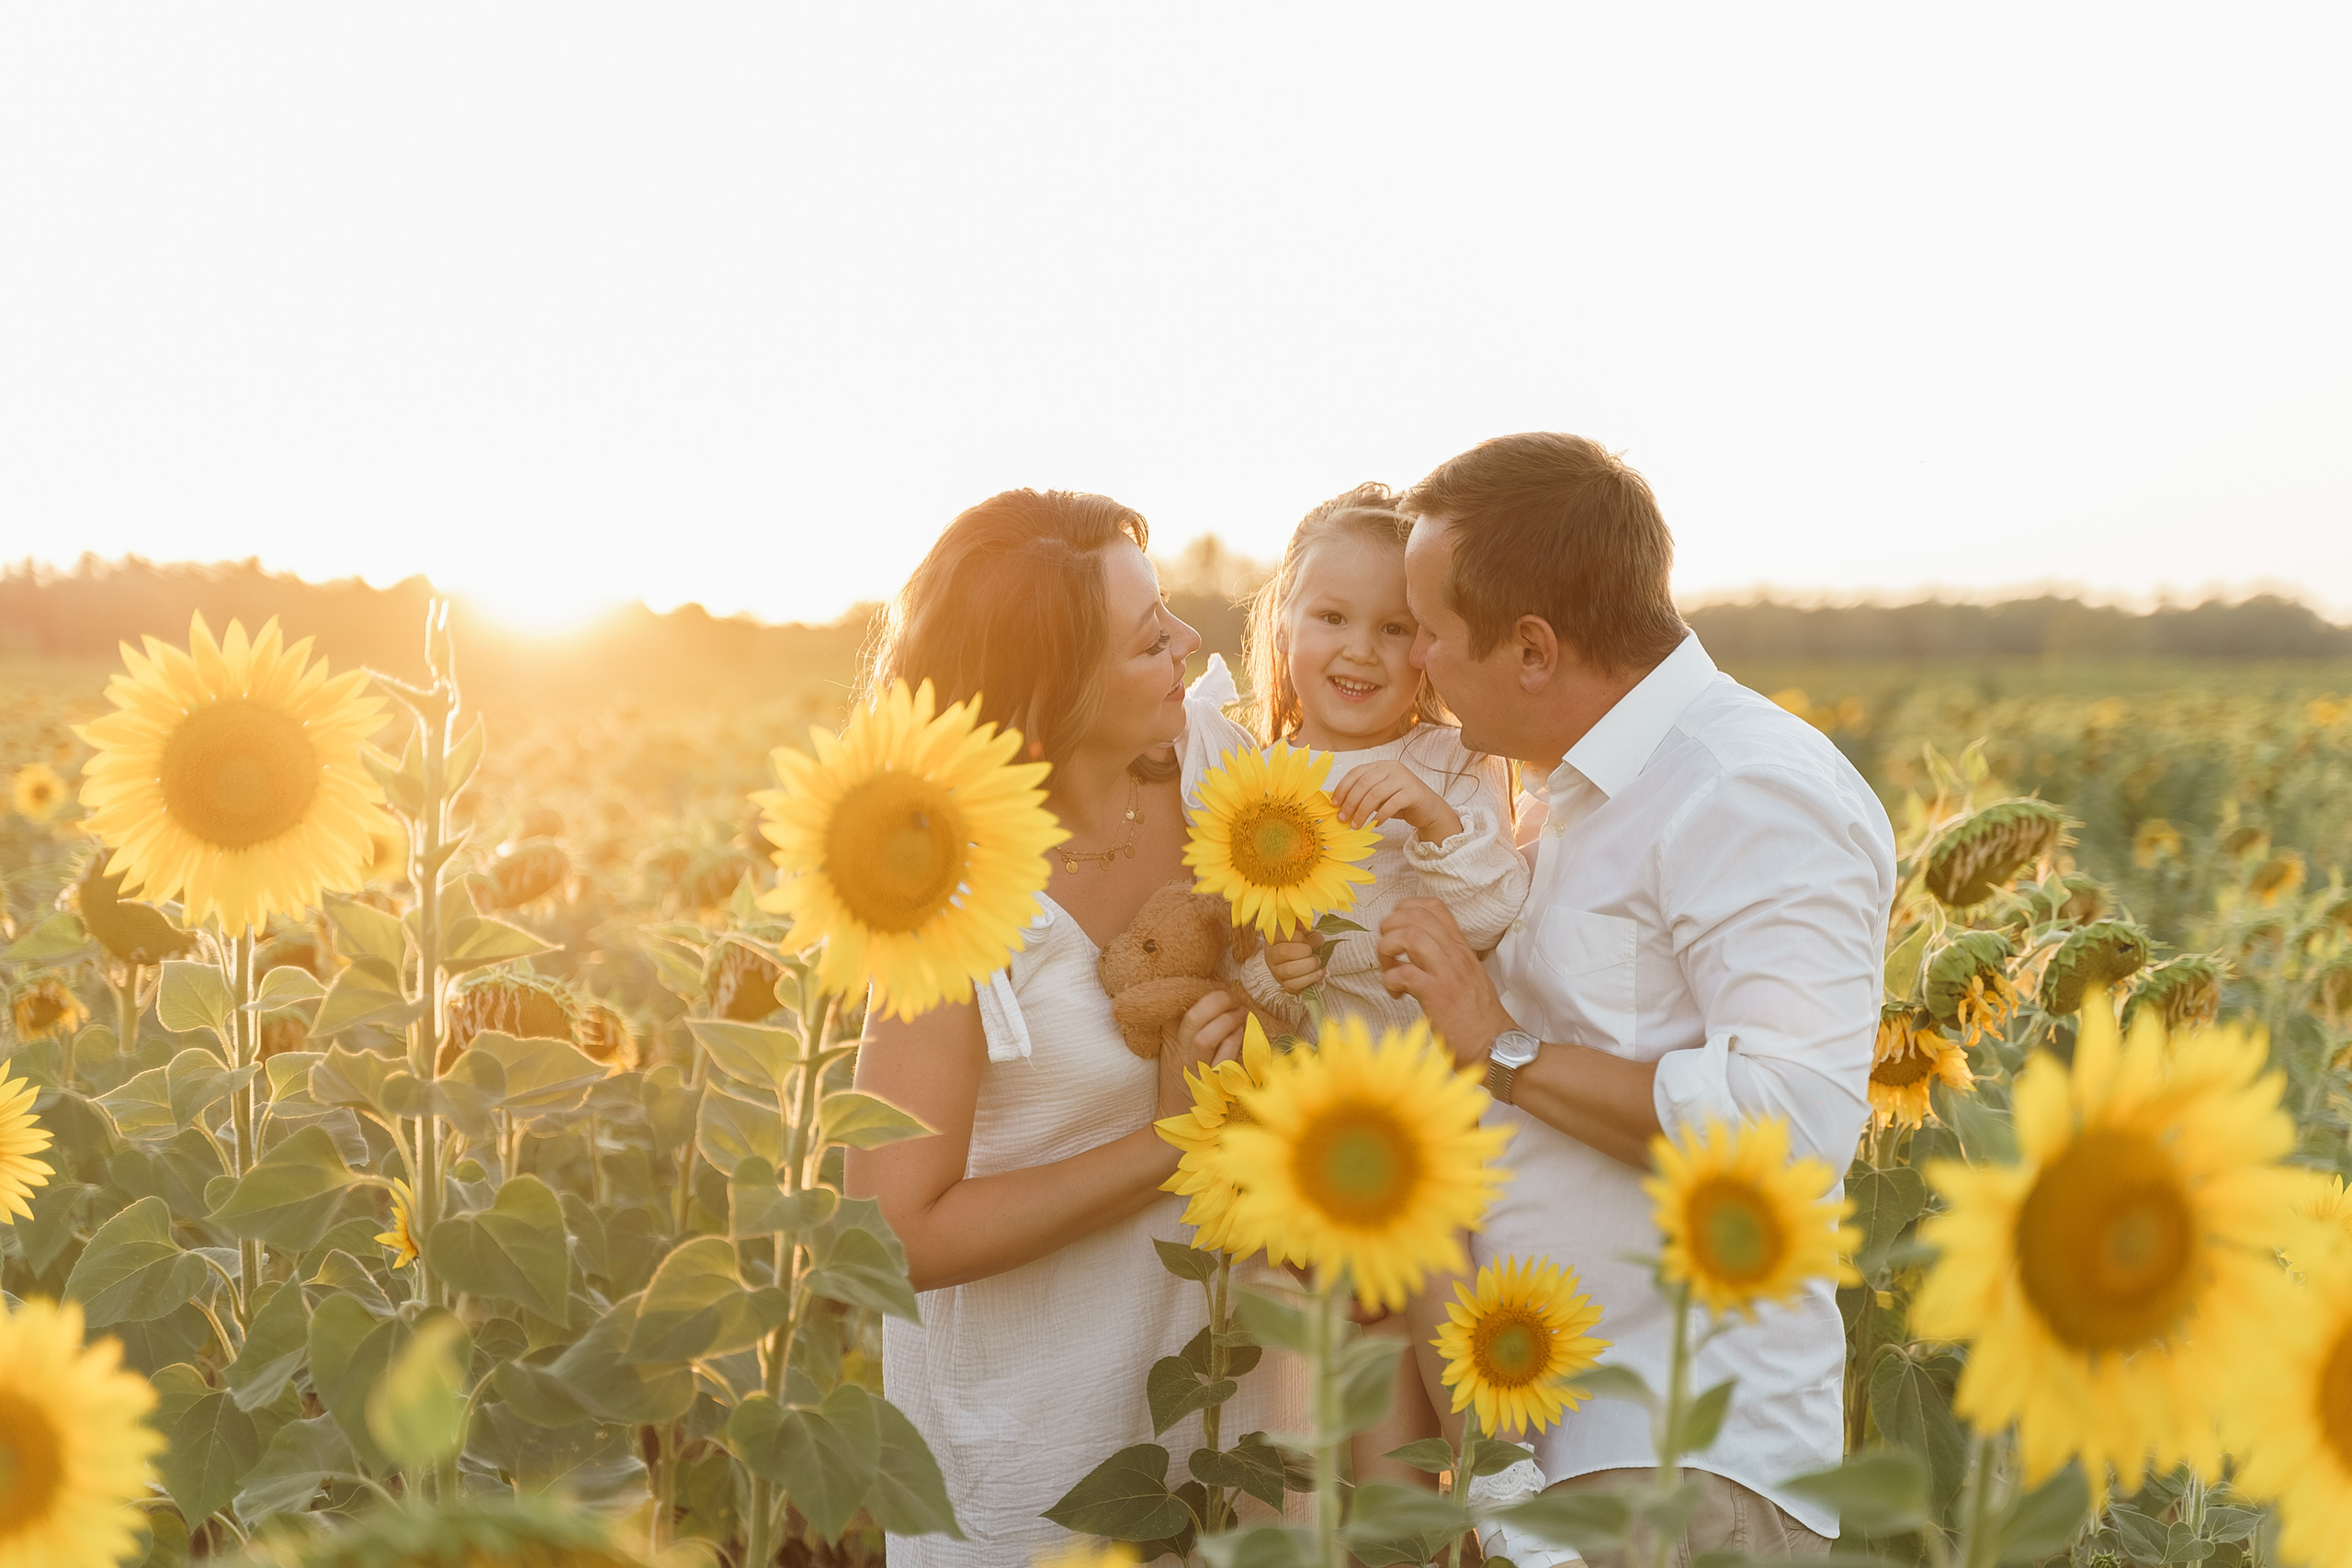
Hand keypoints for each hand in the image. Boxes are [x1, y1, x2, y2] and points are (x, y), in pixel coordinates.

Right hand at [1161, 987, 1245, 1117]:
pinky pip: (1225, 1060)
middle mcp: (1183, 1054)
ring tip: (1240, 1012)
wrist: (1176, 1115)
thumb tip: (1199, 994)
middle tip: (1233, 998)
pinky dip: (1235, 1042)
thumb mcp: (1172, 1047)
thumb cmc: (1178, 1076)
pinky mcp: (1213, 1085)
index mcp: (1173, 1042)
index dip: (1204, 994)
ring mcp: (1197, 1070)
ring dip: (1228, 1020)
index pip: (1183, 1011)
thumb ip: (1179, 1023)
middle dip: (1217, 1002)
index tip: (1219, 986)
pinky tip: (1242, 1032)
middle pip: (1195, 1020)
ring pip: (1209, 1038)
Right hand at [1266, 930, 1325, 993]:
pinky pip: (1294, 985)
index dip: (1297, 936)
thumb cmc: (1306, 944)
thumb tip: (1304, 922)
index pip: (1280, 934)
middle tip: (1313, 952)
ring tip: (1317, 962)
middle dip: (1305, 952)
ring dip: (1309, 965)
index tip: (1305, 938)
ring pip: (1289, 970)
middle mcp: (1271, 955)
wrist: (1309, 962)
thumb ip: (1304, 926)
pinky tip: (1318, 973)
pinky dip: (1310, 979)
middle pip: (1284, 952)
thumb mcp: (1305, 932)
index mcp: (1274, 938)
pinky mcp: (1285, 986)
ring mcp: (1276, 972)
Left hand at [1331, 760, 1461, 844]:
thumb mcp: (1378, 796)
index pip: (1356, 773)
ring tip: (1356, 825)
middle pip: (1364, 784)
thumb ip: (1362, 794)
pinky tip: (1375, 824)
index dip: (1343, 788)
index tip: (1334, 804)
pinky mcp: (1413, 792)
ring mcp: (1403, 778)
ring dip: (1362, 812)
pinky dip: (1380, 815)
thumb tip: (1337, 804)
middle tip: (1343, 819)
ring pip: (1376, 794)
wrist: (1428, 809)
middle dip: (1350, 803)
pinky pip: (1392, 803)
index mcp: (1380, 765)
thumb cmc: (1399, 803)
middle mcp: (1391, 768)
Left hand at [1377, 897, 1519, 1069]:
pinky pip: (1405, 973)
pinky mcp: (1438, 995)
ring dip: (1388, 950)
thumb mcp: (1467, 977)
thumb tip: (1416, 950)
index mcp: (1461, 948)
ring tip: (1390, 970)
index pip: (1433, 906)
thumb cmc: (1477, 1017)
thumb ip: (1446, 959)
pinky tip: (1397, 994)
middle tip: (1388, 954)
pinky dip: (1391, 980)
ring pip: (1409, 936)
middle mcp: (1455, 955)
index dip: (1405, 910)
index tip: (1396, 931)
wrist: (1496, 1046)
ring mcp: (1448, 973)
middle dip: (1389, 929)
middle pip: (1415, 916)